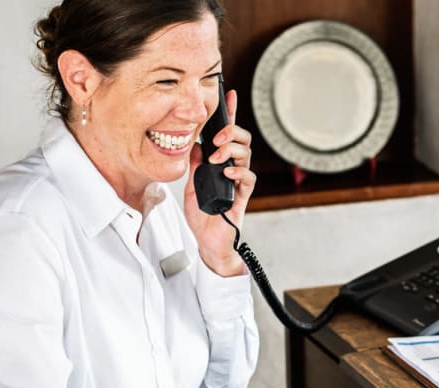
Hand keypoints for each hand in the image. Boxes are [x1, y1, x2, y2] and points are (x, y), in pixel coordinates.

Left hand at [183, 88, 256, 276]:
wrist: (208, 241)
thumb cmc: (202, 215)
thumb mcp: (190, 184)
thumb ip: (194, 164)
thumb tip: (193, 144)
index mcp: (220, 163)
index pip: (227, 135)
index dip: (230, 114)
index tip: (229, 95)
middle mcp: (232, 169)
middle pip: (242, 140)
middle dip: (232, 132)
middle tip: (218, 137)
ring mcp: (239, 182)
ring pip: (246, 155)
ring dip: (232, 151)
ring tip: (218, 157)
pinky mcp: (242, 197)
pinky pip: (248, 179)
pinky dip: (238, 172)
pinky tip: (228, 172)